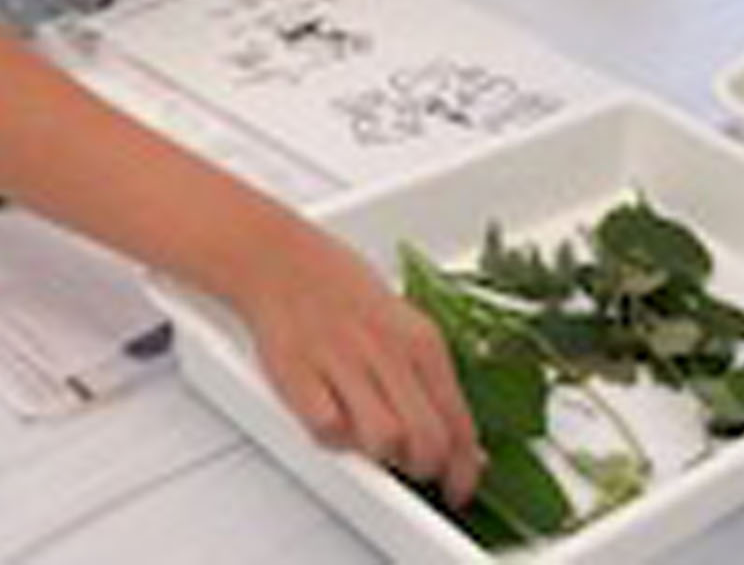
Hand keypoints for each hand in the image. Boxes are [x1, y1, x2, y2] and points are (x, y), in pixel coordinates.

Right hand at [228, 220, 483, 508]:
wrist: (281, 260)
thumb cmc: (343, 292)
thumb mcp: (405, 325)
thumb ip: (433, 381)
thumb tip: (462, 437)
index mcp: (421, 340)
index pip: (459, 422)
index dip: (463, 468)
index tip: (459, 483)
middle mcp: (387, 352)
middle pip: (428, 442)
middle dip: (425, 470)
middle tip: (414, 469)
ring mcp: (342, 364)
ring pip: (384, 441)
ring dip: (381, 457)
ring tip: (372, 444)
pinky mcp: (298, 376)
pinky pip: (327, 430)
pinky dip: (332, 437)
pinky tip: (334, 420)